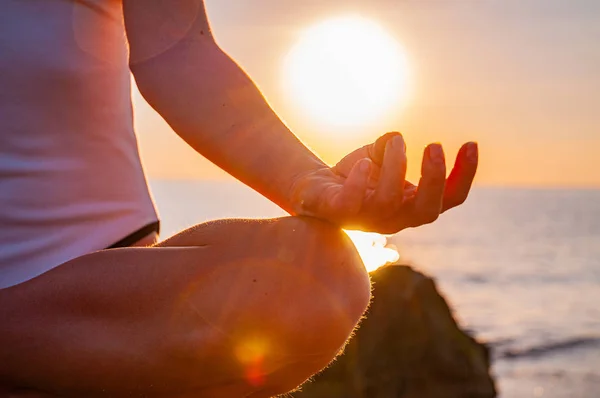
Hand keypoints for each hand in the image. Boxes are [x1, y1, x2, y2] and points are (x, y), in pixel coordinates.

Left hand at [288, 132, 477, 233]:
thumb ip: (392, 147)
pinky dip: (360, 182)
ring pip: (389, 202)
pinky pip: (351, 203)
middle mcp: (394, 219)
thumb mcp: (380, 156)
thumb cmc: (355, 174)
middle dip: (434, 179)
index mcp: (411, 206)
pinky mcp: (338, 212)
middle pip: (427, 211)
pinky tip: (364, 162)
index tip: (470, 143)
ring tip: (394, 142)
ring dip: (395, 167)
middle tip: (434, 146)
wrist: (314, 187)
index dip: (464, 175)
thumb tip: (395, 138)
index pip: (448, 199)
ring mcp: (366, 220)